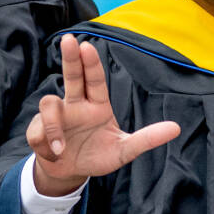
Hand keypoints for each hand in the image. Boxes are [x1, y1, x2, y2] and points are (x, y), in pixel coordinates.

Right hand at [25, 37, 179, 194]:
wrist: (71, 174)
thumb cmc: (98, 156)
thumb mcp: (125, 151)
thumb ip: (147, 139)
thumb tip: (176, 128)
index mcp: (96, 105)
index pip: (95, 80)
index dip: (91, 64)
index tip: (87, 46)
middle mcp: (75, 104)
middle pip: (72, 75)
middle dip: (70, 58)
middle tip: (68, 40)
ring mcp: (57, 116)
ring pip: (48, 103)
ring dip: (52, 127)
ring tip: (61, 149)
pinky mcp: (39, 130)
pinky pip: (38, 132)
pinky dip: (46, 146)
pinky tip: (55, 156)